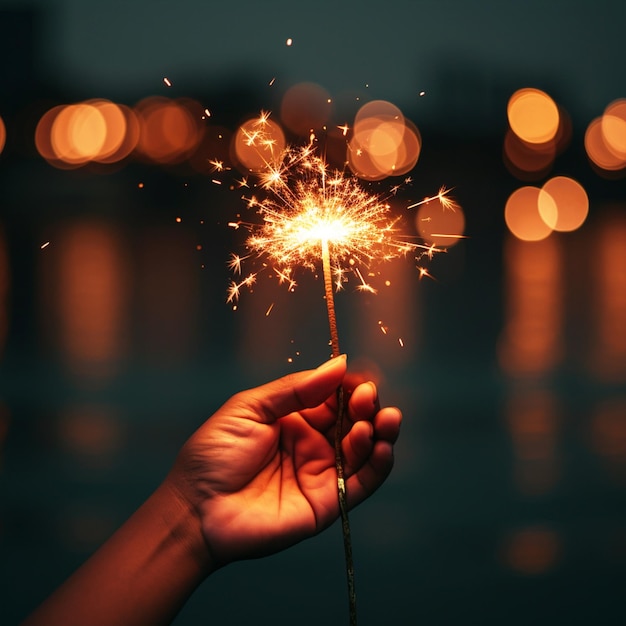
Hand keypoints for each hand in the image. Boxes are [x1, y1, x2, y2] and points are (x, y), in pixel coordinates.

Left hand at [167, 355, 401, 569]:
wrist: (195, 509)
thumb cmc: (214, 454)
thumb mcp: (251, 408)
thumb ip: (296, 389)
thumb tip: (339, 364)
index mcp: (295, 418)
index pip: (334, 397)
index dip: (350, 386)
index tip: (360, 376)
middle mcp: (313, 443)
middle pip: (354, 420)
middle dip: (367, 405)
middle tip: (366, 398)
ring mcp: (322, 473)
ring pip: (365, 450)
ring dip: (380, 431)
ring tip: (383, 418)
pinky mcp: (328, 503)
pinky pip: (363, 483)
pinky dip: (380, 464)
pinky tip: (383, 446)